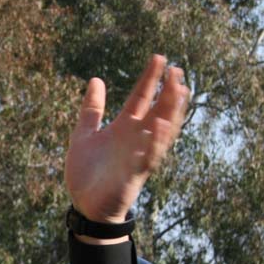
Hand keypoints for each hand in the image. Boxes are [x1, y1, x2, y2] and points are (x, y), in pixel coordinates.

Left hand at [65, 54, 187, 227]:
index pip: (141, 98)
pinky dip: (155, 142)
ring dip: (170, 112)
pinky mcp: (134, 174)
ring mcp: (138, 156)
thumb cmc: (87, 172)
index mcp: (124, 128)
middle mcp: (135, 139)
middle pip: (158, 111)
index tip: (160, 58)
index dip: (150, 79)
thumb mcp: (84, 134)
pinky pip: (149, 156)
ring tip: (178, 91)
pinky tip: (161, 125)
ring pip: (161, 131)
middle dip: (168, 92)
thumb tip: (96, 80)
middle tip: (177, 70)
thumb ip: (92, 109)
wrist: (84, 206)